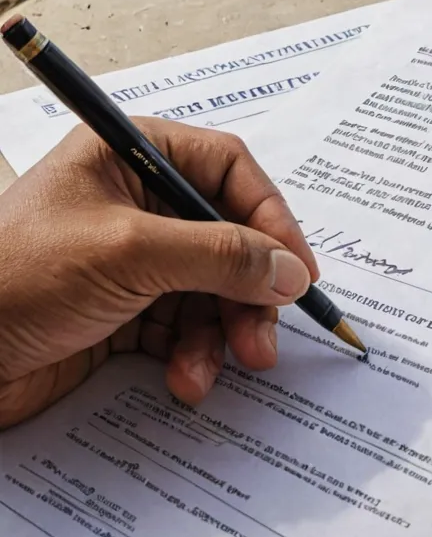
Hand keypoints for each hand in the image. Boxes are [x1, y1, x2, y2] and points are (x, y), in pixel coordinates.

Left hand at [0, 119, 317, 428]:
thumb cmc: (17, 277)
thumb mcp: (130, 253)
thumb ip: (221, 257)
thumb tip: (292, 272)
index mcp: (133, 156)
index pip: (229, 172)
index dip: (272, 219)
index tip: (298, 270)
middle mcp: (139, 201)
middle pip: (230, 237)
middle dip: (250, 290)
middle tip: (265, 335)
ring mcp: (134, 258)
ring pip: (214, 288)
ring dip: (225, 330)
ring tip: (226, 367)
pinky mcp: (125, 310)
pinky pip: (185, 326)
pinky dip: (195, 354)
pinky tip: (186, 380)